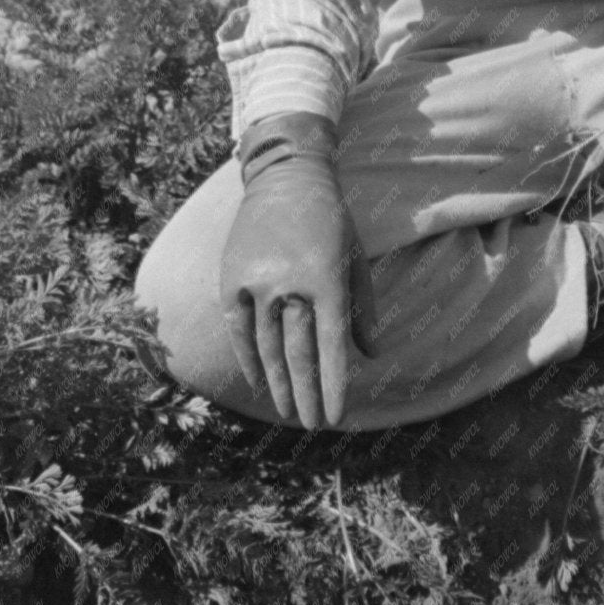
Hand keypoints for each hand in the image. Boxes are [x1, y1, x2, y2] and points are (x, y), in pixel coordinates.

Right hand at [219, 148, 377, 429]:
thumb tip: (372, 355)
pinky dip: (249, 359)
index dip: (334, 385)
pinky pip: (239, 330)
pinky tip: (260, 382)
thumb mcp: (355, 257)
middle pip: (298, 354)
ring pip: (267, 348)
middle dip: (308, 394)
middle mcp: (291, 284)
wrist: (286, 179)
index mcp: (327, 278)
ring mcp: (257, 282)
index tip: (336, 416)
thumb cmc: (330, 221)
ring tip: (290, 413)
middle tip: (315, 425)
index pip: (332, 345)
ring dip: (279, 385)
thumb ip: (362, 307)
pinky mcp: (232, 280)